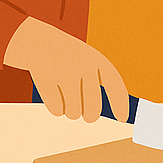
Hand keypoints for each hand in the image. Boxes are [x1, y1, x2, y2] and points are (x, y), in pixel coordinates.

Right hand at [3, 17, 128, 123]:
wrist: (39, 42)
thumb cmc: (70, 58)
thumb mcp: (90, 62)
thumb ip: (103, 85)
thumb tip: (117, 116)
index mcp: (97, 60)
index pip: (115, 86)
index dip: (120, 104)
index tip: (122, 119)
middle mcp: (83, 65)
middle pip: (92, 111)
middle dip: (89, 116)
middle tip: (86, 114)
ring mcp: (64, 72)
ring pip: (74, 114)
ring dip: (70, 110)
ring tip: (65, 92)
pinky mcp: (47, 80)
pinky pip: (57, 111)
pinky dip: (56, 106)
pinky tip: (53, 90)